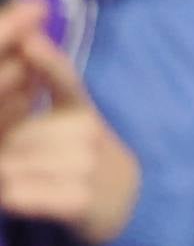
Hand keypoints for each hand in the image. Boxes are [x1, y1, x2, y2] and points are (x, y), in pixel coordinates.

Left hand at [0, 5, 139, 245]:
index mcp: (81, 109)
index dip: (48, 62)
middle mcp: (88, 131)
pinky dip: (14, 200)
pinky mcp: (80, 199)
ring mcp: (86, 165)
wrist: (130, 203)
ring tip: (33, 183)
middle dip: (8, 151)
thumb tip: (25, 48)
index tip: (31, 43)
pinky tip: (27, 200)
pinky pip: (20, 196)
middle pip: (15, 137)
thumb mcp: (71, 121)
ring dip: (8, 179)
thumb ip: (45, 91)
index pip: (64, 81)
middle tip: (28, 164)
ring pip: (11, 167)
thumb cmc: (82, 160)